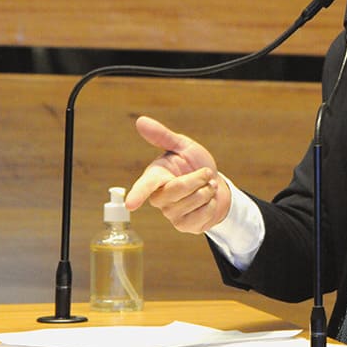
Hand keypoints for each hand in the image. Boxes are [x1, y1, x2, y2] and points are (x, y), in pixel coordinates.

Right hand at [125, 115, 230, 233]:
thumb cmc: (195, 164)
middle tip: (207, 173)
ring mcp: (171, 214)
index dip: (138, 194)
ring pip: (193, 202)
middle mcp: (159, 197)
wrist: (216, 185)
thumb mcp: (183, 146)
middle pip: (178, 190)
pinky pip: (203, 216)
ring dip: (208, 191)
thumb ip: (162, 136)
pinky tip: (208, 202)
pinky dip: (212, 204)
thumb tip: (140, 121)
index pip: (145, 185)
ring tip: (207, 187)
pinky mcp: (184, 226)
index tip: (130, 204)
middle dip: (198, 178)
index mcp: (155, 176)